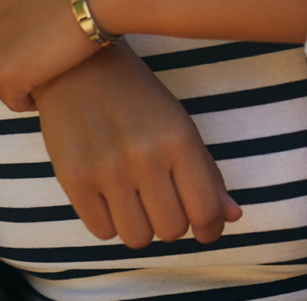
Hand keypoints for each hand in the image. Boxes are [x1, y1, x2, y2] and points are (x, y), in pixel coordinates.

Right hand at [34, 43, 241, 246]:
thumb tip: (232, 216)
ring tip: (135, 197)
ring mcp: (107, 170)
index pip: (206, 210)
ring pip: (138, 238)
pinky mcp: (74, 180)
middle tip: (164, 199)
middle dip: (173, 221)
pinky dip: (110, 221)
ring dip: (142, 225)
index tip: (206, 229)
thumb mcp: (180, 123)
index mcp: (179, 139)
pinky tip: (110, 195)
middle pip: (173, 230)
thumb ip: (208, 171)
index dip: (211, 229)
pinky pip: (102, 233)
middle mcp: (145, 156)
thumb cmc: (137, 96)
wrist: (79, 67)